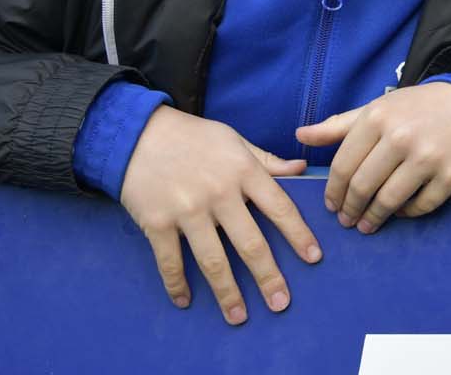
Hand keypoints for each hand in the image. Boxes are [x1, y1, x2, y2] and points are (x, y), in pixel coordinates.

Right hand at [118, 106, 319, 324]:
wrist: (137, 133)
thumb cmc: (192, 136)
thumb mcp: (234, 140)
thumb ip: (267, 160)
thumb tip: (301, 169)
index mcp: (244, 171)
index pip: (280, 208)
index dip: (298, 235)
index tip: (313, 259)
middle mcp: (220, 194)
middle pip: (250, 242)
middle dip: (267, 276)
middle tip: (280, 302)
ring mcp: (187, 210)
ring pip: (213, 260)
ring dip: (227, 292)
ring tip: (239, 317)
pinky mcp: (157, 223)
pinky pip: (170, 261)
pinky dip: (177, 284)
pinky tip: (185, 301)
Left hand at [296, 82, 450, 233]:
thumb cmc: (414, 109)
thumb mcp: (375, 110)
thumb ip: (337, 126)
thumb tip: (300, 135)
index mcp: (377, 118)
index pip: (343, 165)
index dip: (333, 191)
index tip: (331, 205)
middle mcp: (402, 136)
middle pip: (363, 186)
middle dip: (350, 209)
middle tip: (346, 220)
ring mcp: (429, 157)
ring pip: (389, 200)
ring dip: (373, 218)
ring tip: (367, 225)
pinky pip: (421, 206)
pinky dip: (406, 214)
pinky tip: (399, 212)